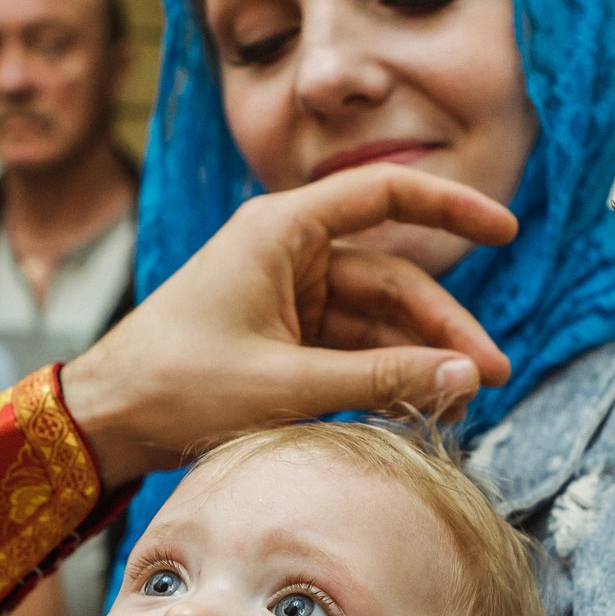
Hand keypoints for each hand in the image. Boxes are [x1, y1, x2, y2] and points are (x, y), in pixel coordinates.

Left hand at [64, 165, 518, 484]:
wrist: (106, 419)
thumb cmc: (175, 386)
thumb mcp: (285, 384)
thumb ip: (380, 376)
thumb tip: (466, 376)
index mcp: (281, 230)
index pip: (386, 196)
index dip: (452, 208)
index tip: (508, 230)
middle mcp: (288, 251)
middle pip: (392, 278)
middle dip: (443, 328)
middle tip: (491, 376)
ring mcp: (286, 294)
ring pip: (376, 319)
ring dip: (418, 358)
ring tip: (463, 402)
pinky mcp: (281, 335)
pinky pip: (350, 346)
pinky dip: (383, 373)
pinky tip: (418, 403)